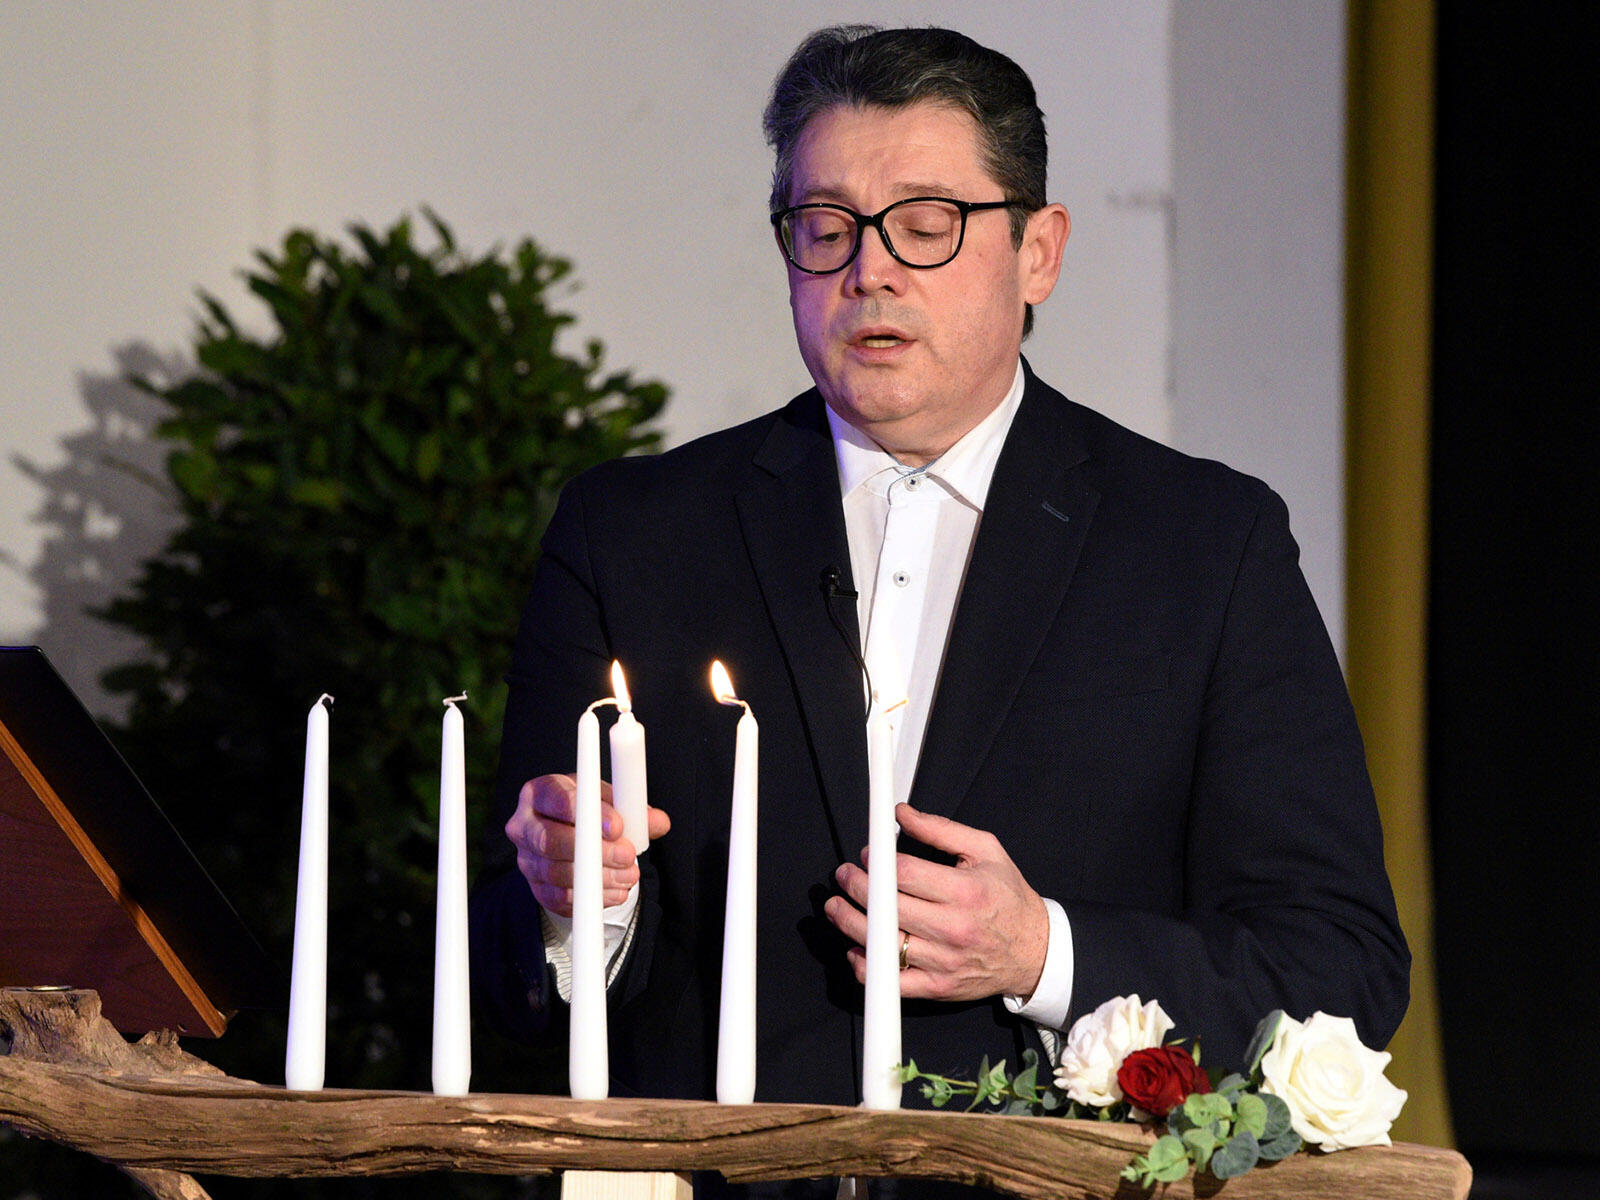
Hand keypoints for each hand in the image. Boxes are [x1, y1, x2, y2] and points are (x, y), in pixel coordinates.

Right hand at [504, 773, 670, 916]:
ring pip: (557, 873)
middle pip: (550, 841)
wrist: (569, 836)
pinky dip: (592, 898)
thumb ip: (632, 809)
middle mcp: (524, 826)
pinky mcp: (536, 888)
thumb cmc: (589, 811)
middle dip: (595, 851)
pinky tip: (617, 891)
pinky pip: (560, 899)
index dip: (587, 813)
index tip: (617, 826)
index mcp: (540, 793)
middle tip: (628, 854)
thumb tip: (658, 822)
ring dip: (599, 877)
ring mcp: (526, 860)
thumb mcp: (609, 800)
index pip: (558, 799)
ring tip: (629, 874)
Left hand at [825, 803, 1048, 1002]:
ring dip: (849, 923)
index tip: (866, 855)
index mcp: (966, 891)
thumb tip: (901, 813)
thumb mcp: (985, 850)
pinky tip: (857, 948)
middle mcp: (954, 928)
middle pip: (887, 908)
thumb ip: (940, 829)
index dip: (877, 862)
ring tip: (836, 906)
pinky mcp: (938, 987)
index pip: (906, 874)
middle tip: (844, 875)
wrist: (1035, 950)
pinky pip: (892, 982)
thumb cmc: (1008, 897)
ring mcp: (944, 961)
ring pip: (883, 944)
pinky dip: (867, 967)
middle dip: (856, 887)